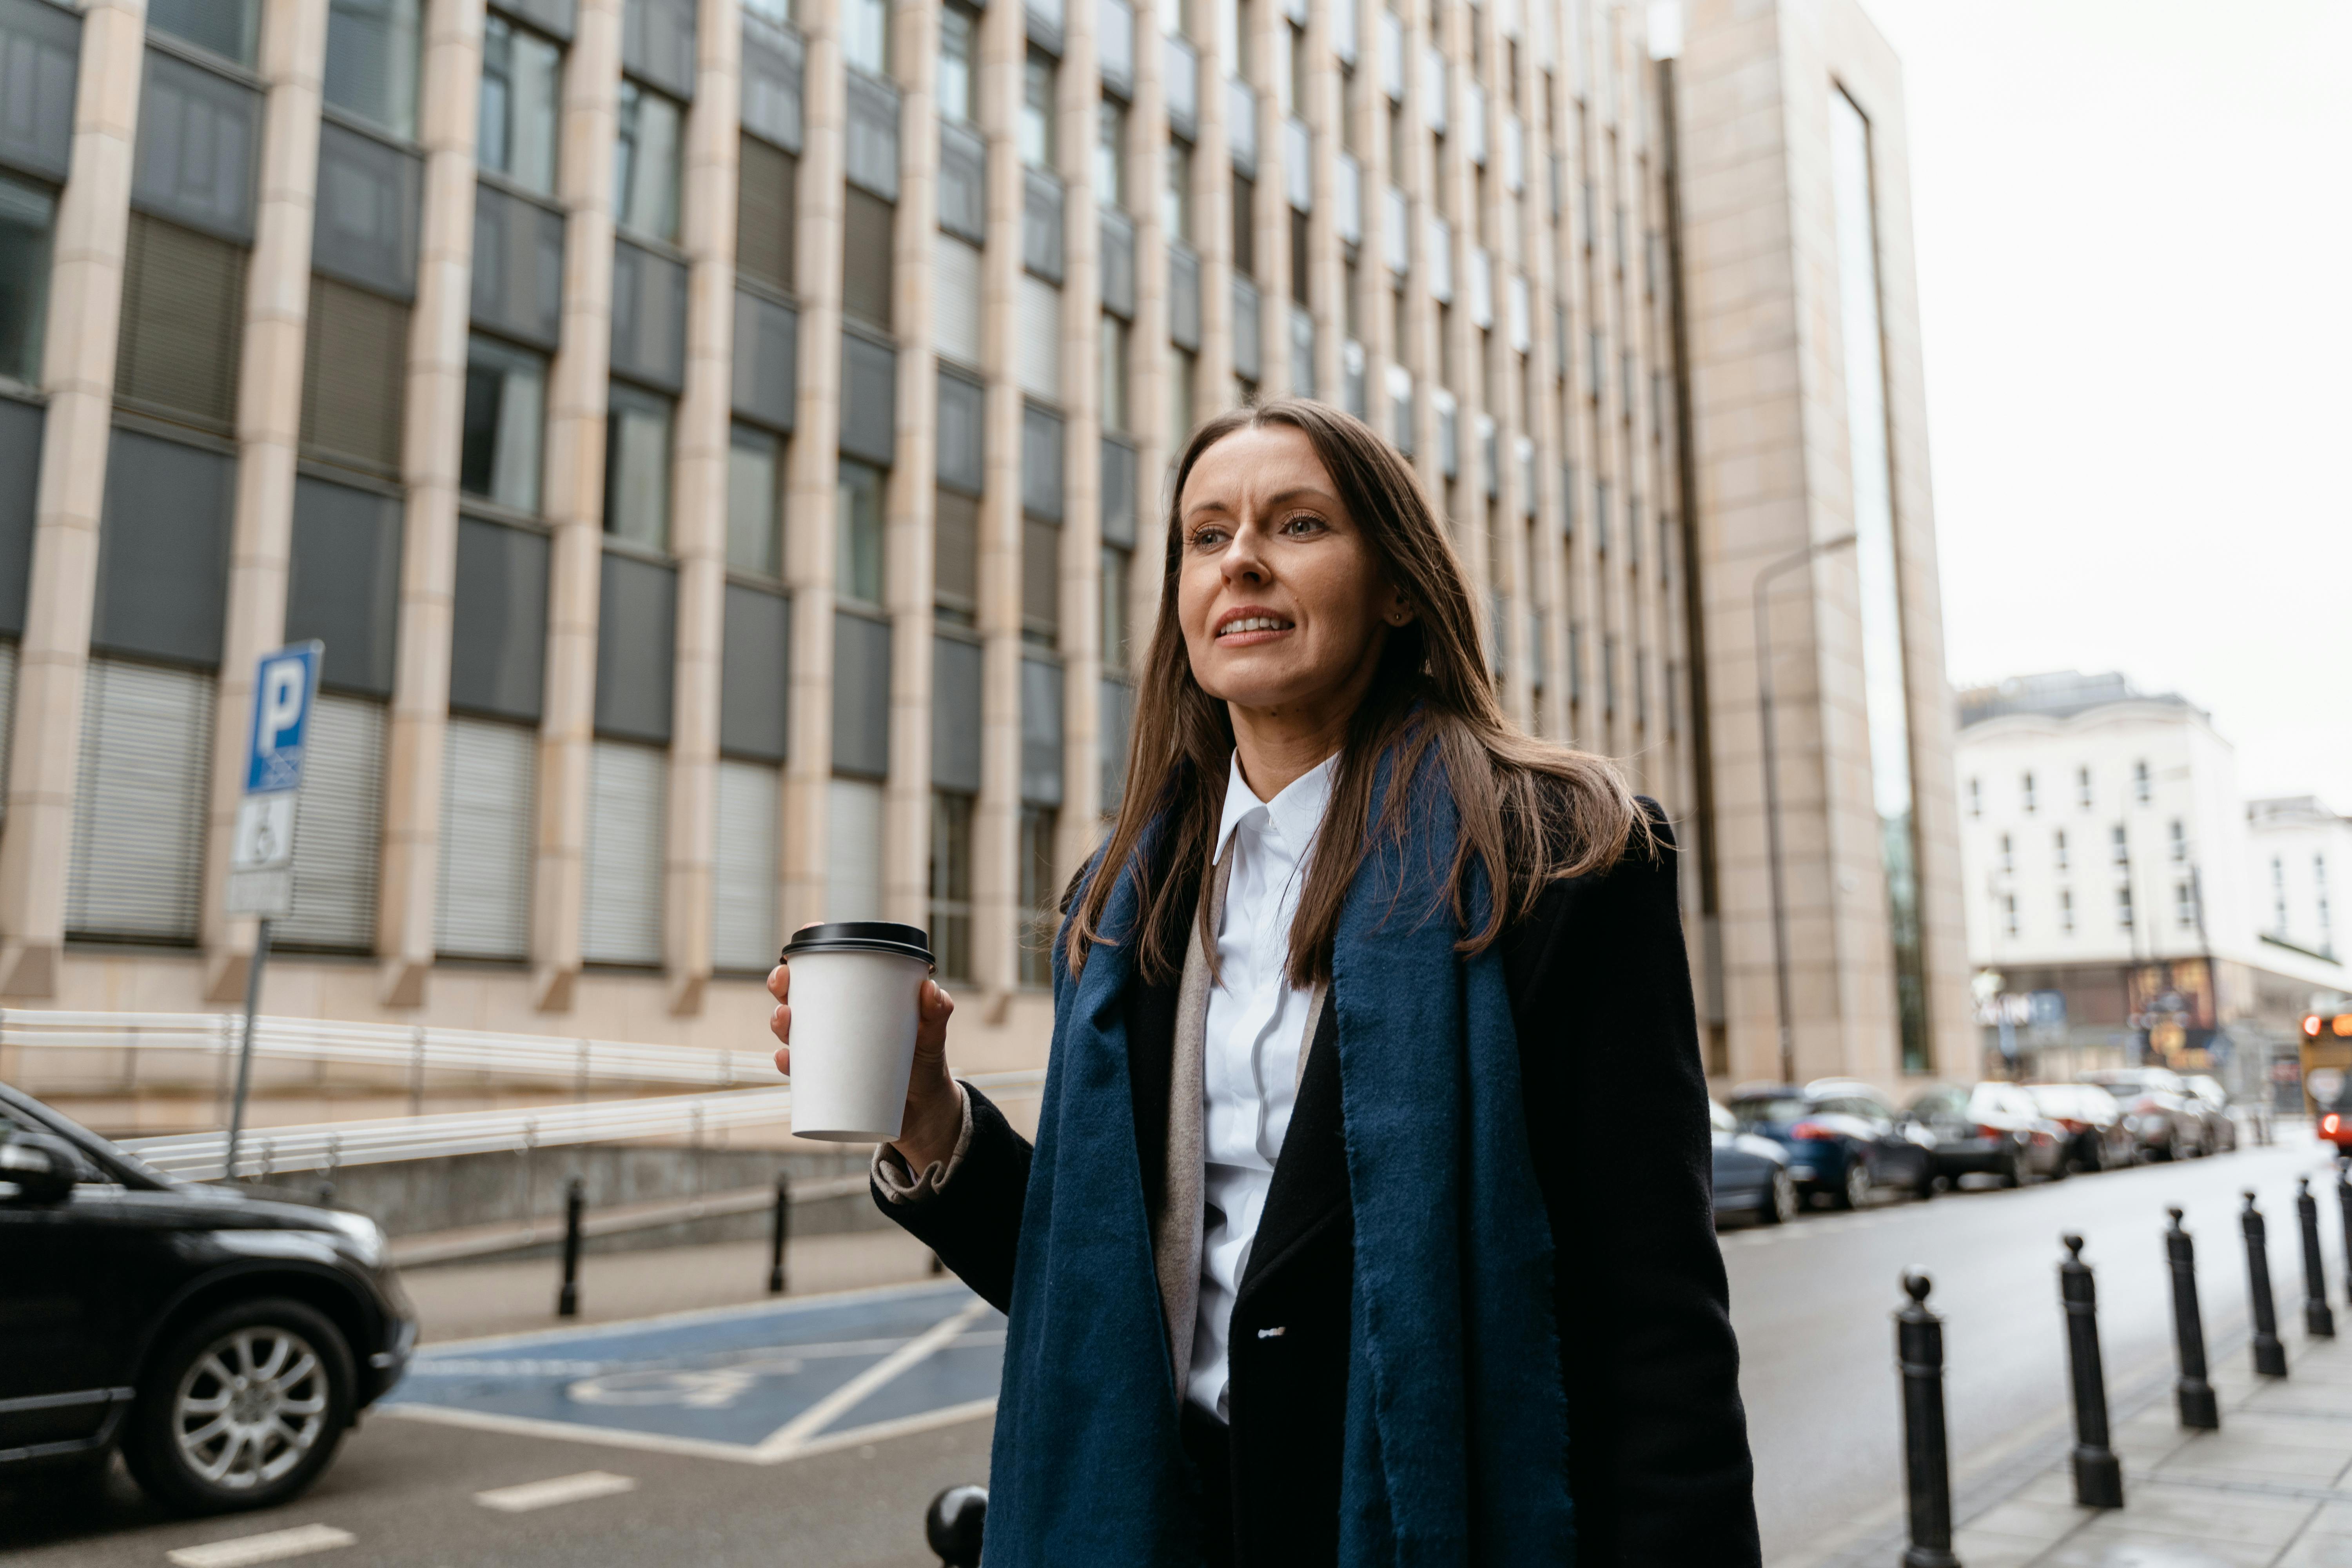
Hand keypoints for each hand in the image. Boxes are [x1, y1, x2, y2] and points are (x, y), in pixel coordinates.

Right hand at [768, 952, 962, 1170]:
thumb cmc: (925, 1061)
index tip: (807, 934)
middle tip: (783, 983)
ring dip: (781, 1021)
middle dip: (784, 984)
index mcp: (860, 999)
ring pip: (794, 1029)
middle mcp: (838, 1021)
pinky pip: (800, 1070)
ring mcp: (830, 1050)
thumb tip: (931, 990)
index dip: (814, 948)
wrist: (924, 1110)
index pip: (832, 967)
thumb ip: (937, 1013)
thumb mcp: (933, 1035)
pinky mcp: (827, 1080)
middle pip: (801, 994)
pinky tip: (786, 1059)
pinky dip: (789, 1064)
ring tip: (784, 1019)